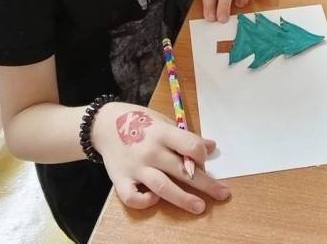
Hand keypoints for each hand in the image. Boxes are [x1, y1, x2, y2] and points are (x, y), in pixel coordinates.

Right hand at [93, 102, 229, 213]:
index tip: (204, 160)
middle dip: (206, 183)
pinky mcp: (120, 180)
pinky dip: (145, 202)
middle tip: (223, 194)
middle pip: (182, 171)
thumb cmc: (137, 120)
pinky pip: (134, 197)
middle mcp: (150, 151)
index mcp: (162, 133)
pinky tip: (155, 200)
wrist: (102, 124)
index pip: (191, 146)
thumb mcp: (162, 121)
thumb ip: (184, 136)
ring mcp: (135, 168)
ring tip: (200, 207)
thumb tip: (211, 146)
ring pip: (163, 188)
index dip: (202, 155)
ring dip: (183, 199)